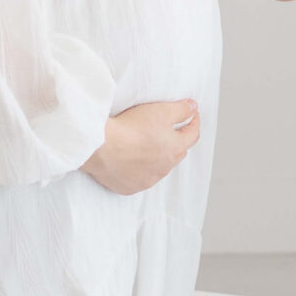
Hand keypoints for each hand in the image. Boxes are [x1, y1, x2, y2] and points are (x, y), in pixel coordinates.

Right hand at [81, 98, 200, 194]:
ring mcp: (148, 179)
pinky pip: (140, 178)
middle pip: (178, 152)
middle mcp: (165, 167)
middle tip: (171, 130)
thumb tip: (193, 108)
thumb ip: (181, 110)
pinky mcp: (131, 186)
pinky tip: (131, 161)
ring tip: (148, 145)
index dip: (194, 122)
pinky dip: (140, 170)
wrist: (101, 147)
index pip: (192, 134)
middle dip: (177, 140)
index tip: (192, 115)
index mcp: (175, 148)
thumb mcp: (160, 110)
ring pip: (160, 167)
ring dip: (158, 157)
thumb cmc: (130, 128)